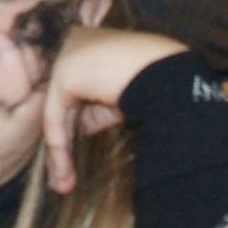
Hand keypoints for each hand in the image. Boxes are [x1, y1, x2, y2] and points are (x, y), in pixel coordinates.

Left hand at [41, 26, 187, 193]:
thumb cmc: (155, 83)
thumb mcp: (117, 99)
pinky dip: (59, 147)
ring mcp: (63, 56)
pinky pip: (56, 117)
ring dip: (58, 153)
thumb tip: (80, 128)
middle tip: (62, 179)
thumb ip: (94, 110)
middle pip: (58, 102)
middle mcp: (69, 44)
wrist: (172, 78)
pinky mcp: (62, 74)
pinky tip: (64, 172)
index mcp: (85, 42)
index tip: (68, 156)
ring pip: (55, 112)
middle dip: (59, 143)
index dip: (69, 123)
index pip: (69, 89)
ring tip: (63, 185)